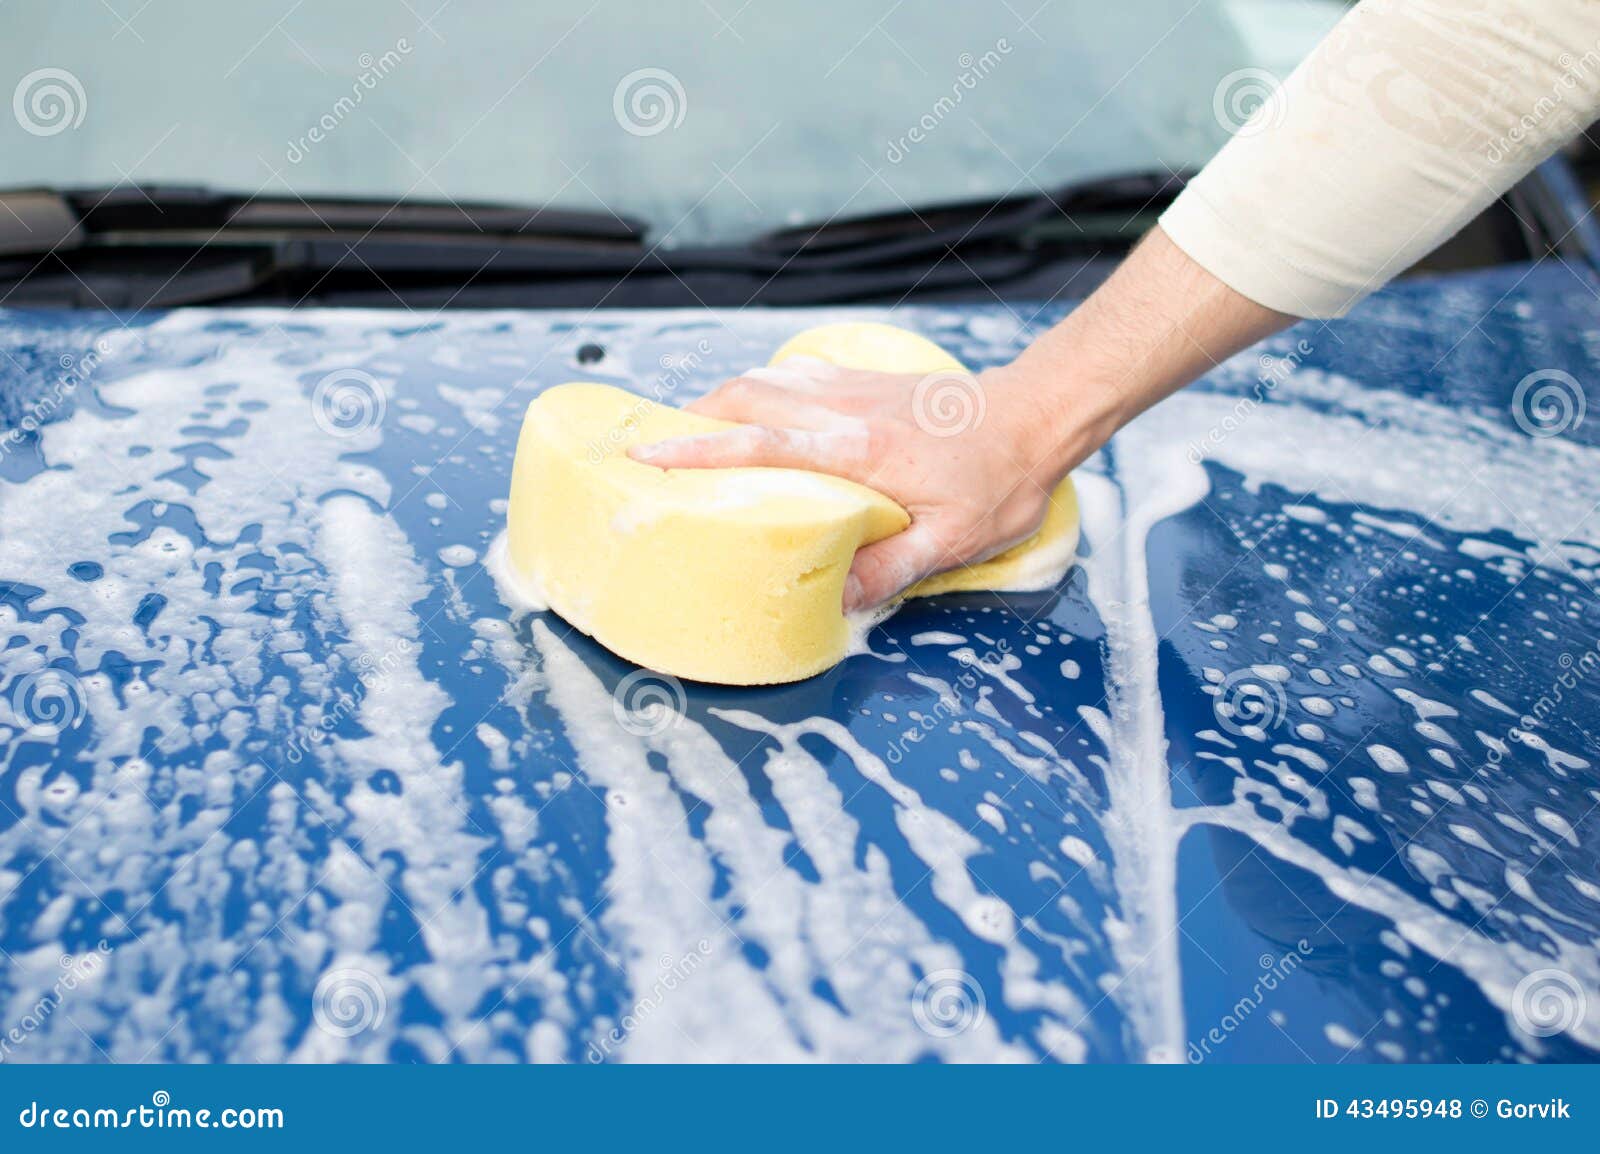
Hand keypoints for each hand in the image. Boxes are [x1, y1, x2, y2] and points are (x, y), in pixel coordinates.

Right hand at [629, 356, 1092, 610]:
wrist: (1037, 416)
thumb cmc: (1000, 481)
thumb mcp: (954, 541)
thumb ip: (890, 568)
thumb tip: (834, 599)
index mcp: (857, 452)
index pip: (759, 442)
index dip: (698, 449)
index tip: (646, 453)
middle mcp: (844, 412)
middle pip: (746, 397)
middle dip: (691, 416)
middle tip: (653, 445)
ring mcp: (853, 389)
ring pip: (766, 380)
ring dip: (721, 400)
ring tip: (690, 430)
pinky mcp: (867, 382)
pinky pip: (797, 377)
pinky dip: (763, 390)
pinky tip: (757, 409)